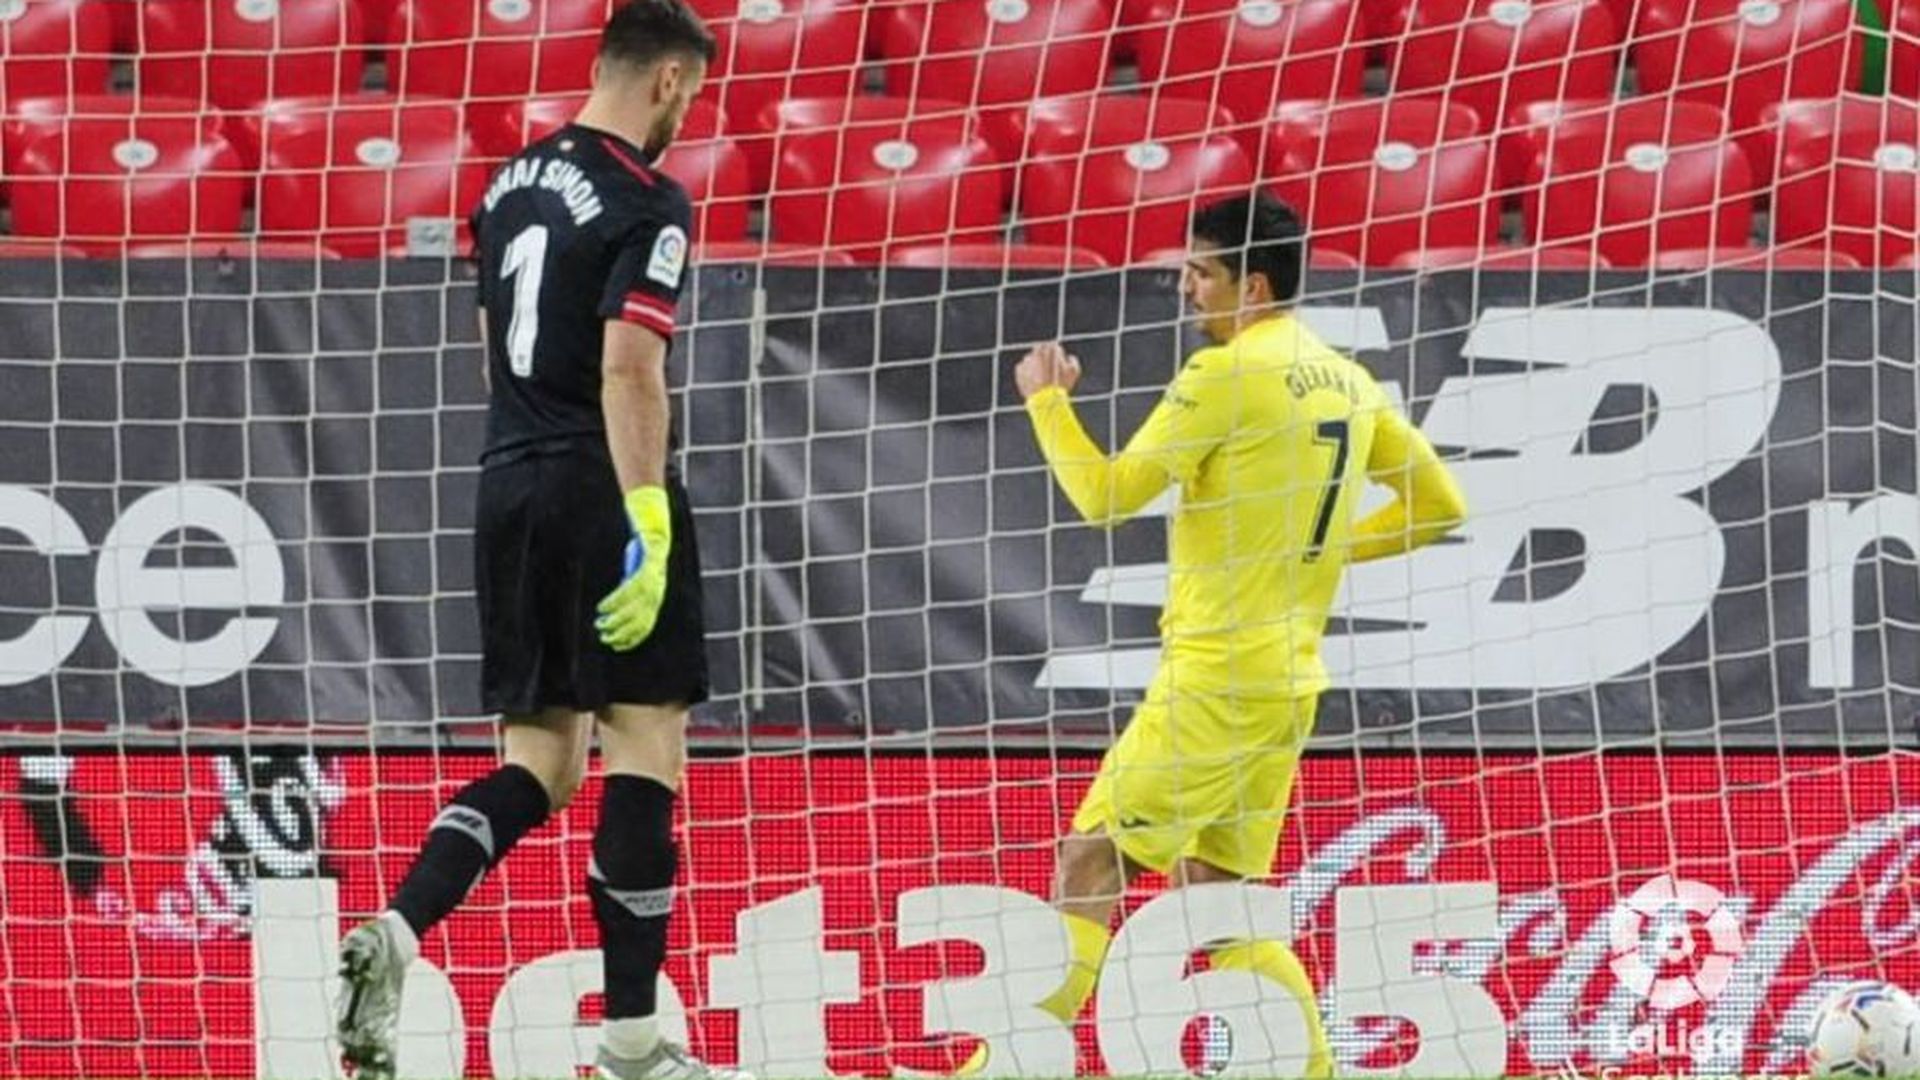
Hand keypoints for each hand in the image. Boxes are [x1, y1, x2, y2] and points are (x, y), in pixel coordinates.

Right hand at [596, 486, 672, 650]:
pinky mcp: (648, 560)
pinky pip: (633, 586)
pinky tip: (604, 607)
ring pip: (639, 605)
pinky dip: (618, 599)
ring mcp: (655, 572)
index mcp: (657, 588)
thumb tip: (620, 601)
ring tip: (602, 625)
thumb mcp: (636, 566)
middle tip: (607, 638)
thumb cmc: (642, 542)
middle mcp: (658, 583)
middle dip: (626, 631)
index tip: (618, 645)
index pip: (648, 619)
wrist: (649, 513)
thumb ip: (631, 583)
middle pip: (644, 616)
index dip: (635, 635)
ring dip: (620, 618)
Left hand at [1015, 341, 1081, 400]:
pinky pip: (1024, 369)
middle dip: (1044, 358)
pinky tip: (1034, 382)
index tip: (1057, 361)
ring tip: (1041, 378)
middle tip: (1048, 369)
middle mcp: (1036, 351)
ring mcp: (1026, 360)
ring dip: (1035, 366)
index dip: (1056, 354)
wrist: (1044, 400)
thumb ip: (1073, 360)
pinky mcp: (1019, 369)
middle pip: (1040, 350)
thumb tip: (1069, 357)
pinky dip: (1028, 373)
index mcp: (1050, 349)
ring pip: (1031, 359)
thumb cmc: (1060, 385)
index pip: (1052, 346)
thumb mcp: (1074, 372)